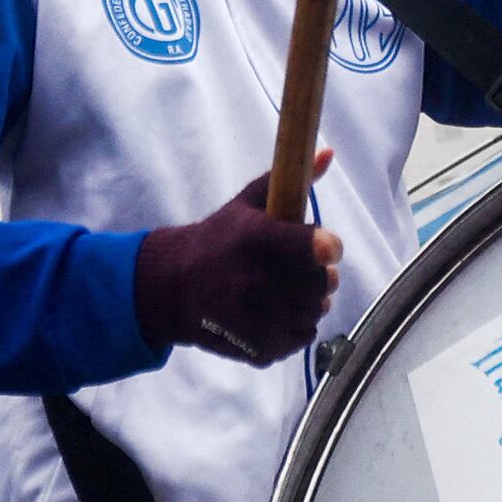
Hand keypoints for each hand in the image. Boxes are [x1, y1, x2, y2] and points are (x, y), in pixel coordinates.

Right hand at [133, 158, 346, 364]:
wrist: (172, 288)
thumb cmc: (216, 239)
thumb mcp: (246, 204)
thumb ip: (289, 180)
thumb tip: (329, 154)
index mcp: (255, 240)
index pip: (315, 247)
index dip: (328, 246)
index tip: (327, 246)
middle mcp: (256, 282)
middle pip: (321, 282)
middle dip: (320, 273)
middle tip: (303, 267)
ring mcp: (256, 320)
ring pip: (315, 311)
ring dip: (310, 299)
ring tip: (289, 288)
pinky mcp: (258, 348)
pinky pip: (303, 336)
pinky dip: (298, 324)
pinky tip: (279, 310)